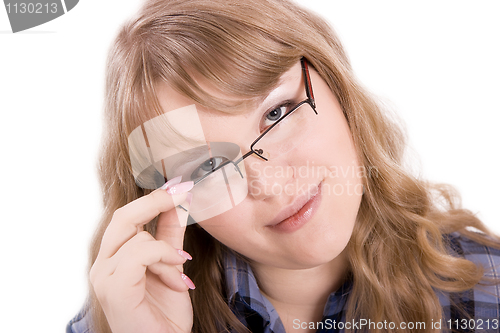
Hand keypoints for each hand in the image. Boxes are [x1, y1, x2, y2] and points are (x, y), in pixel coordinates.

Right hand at [90, 177, 194, 332]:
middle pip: (123, 217)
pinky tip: (177, 277)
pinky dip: (163, 258)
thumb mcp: (172, 265)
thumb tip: (179, 202)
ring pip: (138, 238)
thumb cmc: (165, 312)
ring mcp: (103, 278)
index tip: (179, 185)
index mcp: (112, 259)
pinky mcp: (114, 290)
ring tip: (179, 273)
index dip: (153, 198)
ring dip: (168, 253)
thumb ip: (170, 235)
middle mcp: (102, 266)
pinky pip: (140, 254)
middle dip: (156, 202)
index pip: (126, 217)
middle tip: (184, 193)